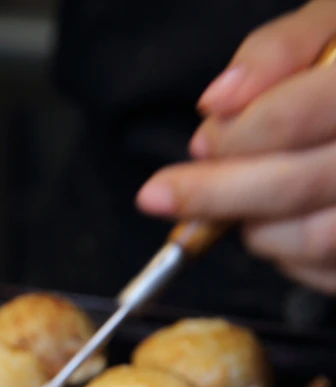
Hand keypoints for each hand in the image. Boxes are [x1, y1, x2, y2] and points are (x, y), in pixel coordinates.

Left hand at [136, 1, 335, 291]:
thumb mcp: (330, 26)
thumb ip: (277, 51)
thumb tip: (218, 101)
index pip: (287, 119)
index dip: (232, 136)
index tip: (200, 143)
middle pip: (292, 186)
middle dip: (214, 194)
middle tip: (158, 195)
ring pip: (310, 238)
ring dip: (253, 224)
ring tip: (239, 199)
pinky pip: (324, 270)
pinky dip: (286, 254)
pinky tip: (276, 222)